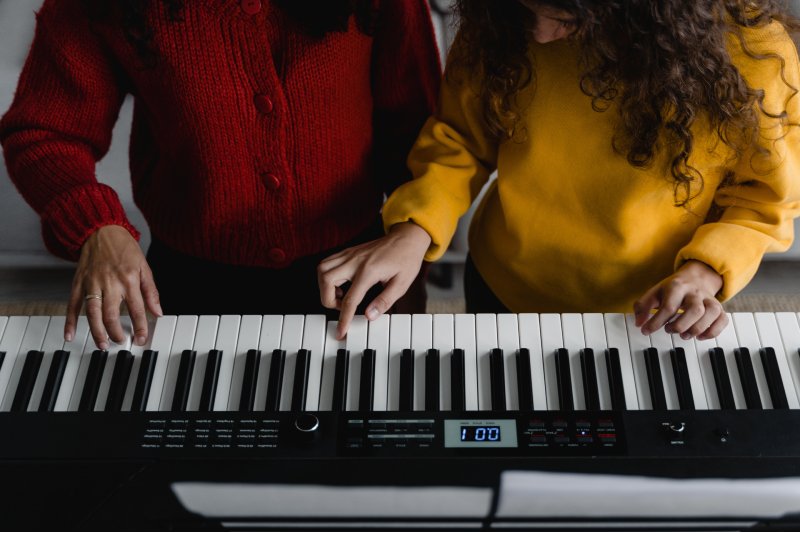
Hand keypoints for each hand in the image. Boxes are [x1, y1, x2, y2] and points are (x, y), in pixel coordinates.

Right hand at [65, 225, 161, 348]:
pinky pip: (72, 304)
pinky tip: (69, 335)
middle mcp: (110, 283)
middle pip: (112, 314)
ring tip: (102, 344)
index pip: (137, 309)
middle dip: (116, 333)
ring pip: (92, 313)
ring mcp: (92, 283)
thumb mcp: (145, 267)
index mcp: (129, 280)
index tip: (141, 339)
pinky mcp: (78, 282)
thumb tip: (158, 312)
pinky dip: (70, 321)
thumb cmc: (125, 248)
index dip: (140, 327)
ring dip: (96, 331)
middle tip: (121, 343)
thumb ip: (151, 292)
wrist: (101, 230)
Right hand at [318, 222, 430, 338]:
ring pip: (322, 269)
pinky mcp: (348, 251)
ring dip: (324, 286)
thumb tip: (369, 316)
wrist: (407, 238)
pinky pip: (327, 262)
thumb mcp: (402, 284)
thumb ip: (384, 301)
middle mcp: (355, 261)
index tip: (341, 332)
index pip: (350, 300)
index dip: (344, 319)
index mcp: (369, 271)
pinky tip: (341, 283)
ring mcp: (349, 254)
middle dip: (327, 299)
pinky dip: (327, 275)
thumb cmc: (406, 259)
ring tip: (340, 294)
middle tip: (342, 306)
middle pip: (326, 280)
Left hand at [634, 260, 726, 339]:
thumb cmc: (672, 289)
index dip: (656, 322)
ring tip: (683, 335)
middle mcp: (695, 293)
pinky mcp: (719, 308)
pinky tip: (699, 336)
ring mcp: (709, 300)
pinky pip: (723, 320)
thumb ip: (643, 306)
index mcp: (677, 287)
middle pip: (695, 310)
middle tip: (669, 330)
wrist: (696, 277)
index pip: (669, 306)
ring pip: (712, 313)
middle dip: (680, 325)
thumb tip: (639, 324)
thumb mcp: (654, 293)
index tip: (646, 331)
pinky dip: (713, 331)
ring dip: (697, 329)